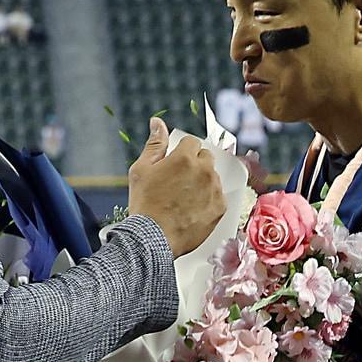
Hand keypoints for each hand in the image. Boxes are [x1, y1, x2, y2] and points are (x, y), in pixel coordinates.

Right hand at [127, 117, 225, 256]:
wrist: (153, 239)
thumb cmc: (144, 204)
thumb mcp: (141, 170)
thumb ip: (155, 144)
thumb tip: (158, 122)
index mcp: (185, 157)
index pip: (192, 142)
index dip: (182, 152)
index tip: (174, 164)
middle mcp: (204, 171)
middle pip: (206, 157)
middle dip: (195, 164)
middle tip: (179, 181)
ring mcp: (215, 190)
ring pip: (213, 177)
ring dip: (203, 182)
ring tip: (185, 198)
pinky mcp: (220, 208)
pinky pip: (218, 195)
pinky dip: (209, 199)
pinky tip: (193, 209)